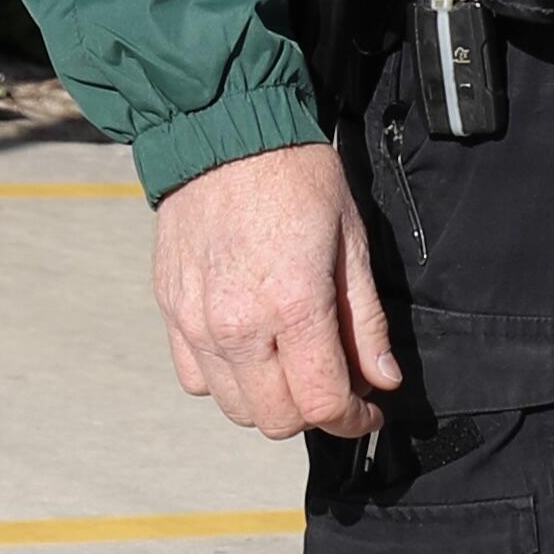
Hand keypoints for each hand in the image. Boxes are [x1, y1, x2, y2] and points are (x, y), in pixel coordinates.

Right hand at [152, 140, 403, 440]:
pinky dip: (227, 379)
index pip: (321, 403)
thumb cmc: (297, 179)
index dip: (353, 420)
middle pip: (275, 419)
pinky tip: (251, 350)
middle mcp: (236, 324)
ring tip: (294, 366)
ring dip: (270, 401)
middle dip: (314, 414)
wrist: (224, 133)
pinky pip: (195, 378)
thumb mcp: (351, 242)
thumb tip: (382, 380)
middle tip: (335, 385)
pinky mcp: (170, 311)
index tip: (368, 411)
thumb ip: (365, 322)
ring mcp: (196, 321)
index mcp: (291, 305)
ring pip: (234, 407)